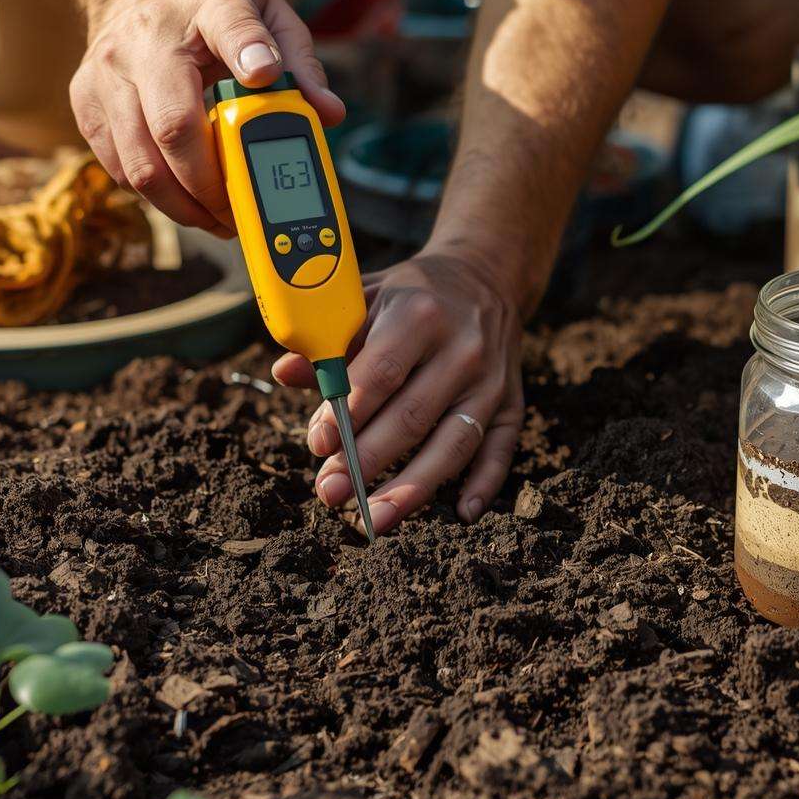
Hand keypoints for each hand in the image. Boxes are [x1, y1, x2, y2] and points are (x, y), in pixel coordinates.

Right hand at [68, 0, 343, 233]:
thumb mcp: (267, 11)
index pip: (231, 27)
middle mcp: (142, 41)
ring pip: (140, 165)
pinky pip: (118, 168)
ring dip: (184, 206)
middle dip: (213, 188)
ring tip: (218, 217)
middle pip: (172, 130)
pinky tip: (186, 199)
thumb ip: (299, 62)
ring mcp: (106, 73)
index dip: (250, 56)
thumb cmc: (210, 2)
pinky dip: (155, 196)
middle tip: (245, 213)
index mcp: (203, 7)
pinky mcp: (85, 101)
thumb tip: (328, 113)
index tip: (266, 77)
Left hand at [271, 250, 525, 534]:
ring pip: (455, 442)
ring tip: (375, 520)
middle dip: (368, 461)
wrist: (485, 277)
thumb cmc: (411, 296)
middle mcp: (463, 349)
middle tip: (330, 493)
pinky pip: (501, 448)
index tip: (317, 446)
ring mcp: (492, 380)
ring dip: (414, 487)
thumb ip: (328, 339)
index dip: (347, 414)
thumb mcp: (367, 299)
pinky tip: (463, 513)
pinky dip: (485, 483)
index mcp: (420, 315)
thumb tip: (286, 372)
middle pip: (414, 416)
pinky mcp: (513, 402)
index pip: (381, 373)